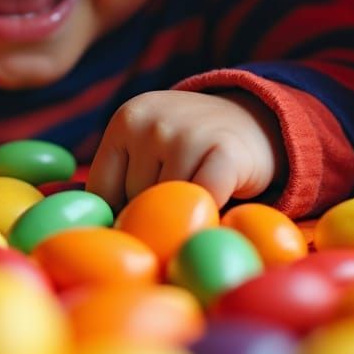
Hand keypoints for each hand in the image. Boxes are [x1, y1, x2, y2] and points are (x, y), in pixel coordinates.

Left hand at [86, 89, 283, 211]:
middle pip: (135, 199)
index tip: (138, 218)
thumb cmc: (190, 148)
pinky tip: (221, 199)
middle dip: (156, 210)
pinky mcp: (224, 152)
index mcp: (125, 120)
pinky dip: (212, 212)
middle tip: (179, 195)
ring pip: (170, 205)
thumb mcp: (147, 147)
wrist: (252, 121)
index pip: (101, 190)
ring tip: (200, 192)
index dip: (119, 212)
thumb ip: (121, 180)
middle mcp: (150, 123)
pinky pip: (205, 202)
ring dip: (186, 212)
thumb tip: (101, 233)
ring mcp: (186, 134)